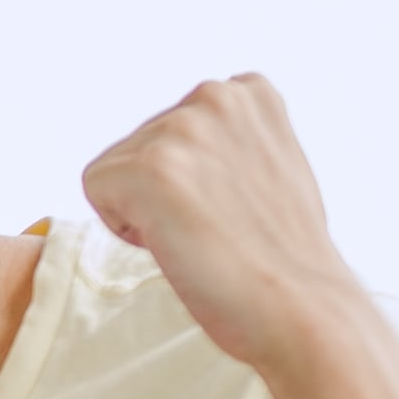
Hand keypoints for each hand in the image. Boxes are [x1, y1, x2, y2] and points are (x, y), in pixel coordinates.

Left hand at [83, 73, 370, 378]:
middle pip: (140, 144)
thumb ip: (233, 140)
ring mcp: (182, 129)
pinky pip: (97, 189)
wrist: (301, 306)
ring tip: (203, 234)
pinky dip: (125, 226)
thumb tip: (192, 148)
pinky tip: (177, 242)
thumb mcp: (274, 165)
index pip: (176, 125)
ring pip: (116, 168)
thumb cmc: (286, 255)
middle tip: (219, 227)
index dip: (193, 175)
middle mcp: (216, 96)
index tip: (234, 205)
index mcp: (249, 91)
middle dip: (166, 190)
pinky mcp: (148, 166)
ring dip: (146, 208)